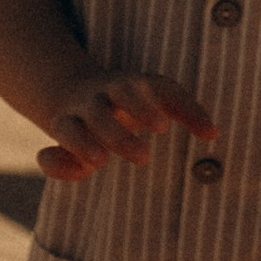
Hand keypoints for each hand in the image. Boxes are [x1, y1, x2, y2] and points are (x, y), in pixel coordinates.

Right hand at [37, 73, 215, 180]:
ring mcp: (72, 120)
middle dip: (117, 134)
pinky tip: (78, 174)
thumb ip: (188, 110)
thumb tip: (213, 135)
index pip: (127, 90)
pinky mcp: (60, 146)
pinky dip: (55, 165)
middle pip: (97, 112)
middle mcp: (93, 101)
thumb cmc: (134, 96)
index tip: (162, 127)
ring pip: (66, 127)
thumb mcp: (160, 93)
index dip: (142, 106)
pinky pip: (47, 154)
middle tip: (145, 157)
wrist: (79, 90)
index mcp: (120, 86)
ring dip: (80, 143)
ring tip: (100, 163)